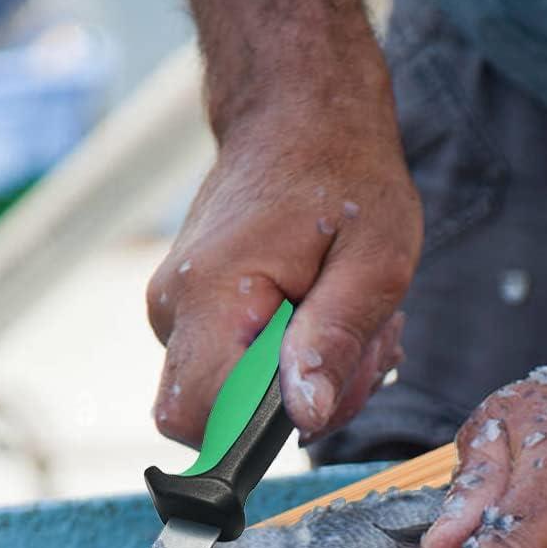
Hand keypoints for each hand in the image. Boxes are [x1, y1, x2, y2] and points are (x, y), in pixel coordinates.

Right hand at [146, 96, 420, 444]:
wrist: (296, 114)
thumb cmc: (343, 175)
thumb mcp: (374, 261)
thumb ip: (334, 340)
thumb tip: (304, 418)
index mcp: (211, 296)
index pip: (198, 416)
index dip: (258, 433)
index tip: (318, 391)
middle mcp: (172, 311)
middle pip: (212, 421)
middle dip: (289, 413)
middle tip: (352, 352)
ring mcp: (172, 314)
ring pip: (225, 403)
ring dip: (296, 385)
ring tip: (340, 321)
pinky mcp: (185, 317)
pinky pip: (226, 376)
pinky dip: (280, 367)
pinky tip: (315, 318)